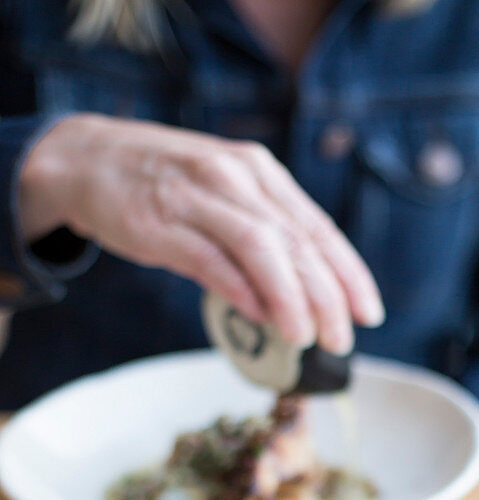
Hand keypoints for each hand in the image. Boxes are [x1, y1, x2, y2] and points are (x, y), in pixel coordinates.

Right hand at [19, 114, 383, 352]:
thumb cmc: (167, 187)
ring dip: (289, 297)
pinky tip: (259, 316)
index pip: (319, 229)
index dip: (349, 274)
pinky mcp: (159, 223)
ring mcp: (197, 198)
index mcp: (260, 174)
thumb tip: (300, 298)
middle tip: (342, 339)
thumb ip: (264, 237)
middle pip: (297, 242)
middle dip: (328, 296)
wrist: (85, 158)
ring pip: (260, 248)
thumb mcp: (226, 196)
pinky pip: (209, 258)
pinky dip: (239, 288)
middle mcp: (236, 179)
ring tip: (305, 337)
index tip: (370, 314)